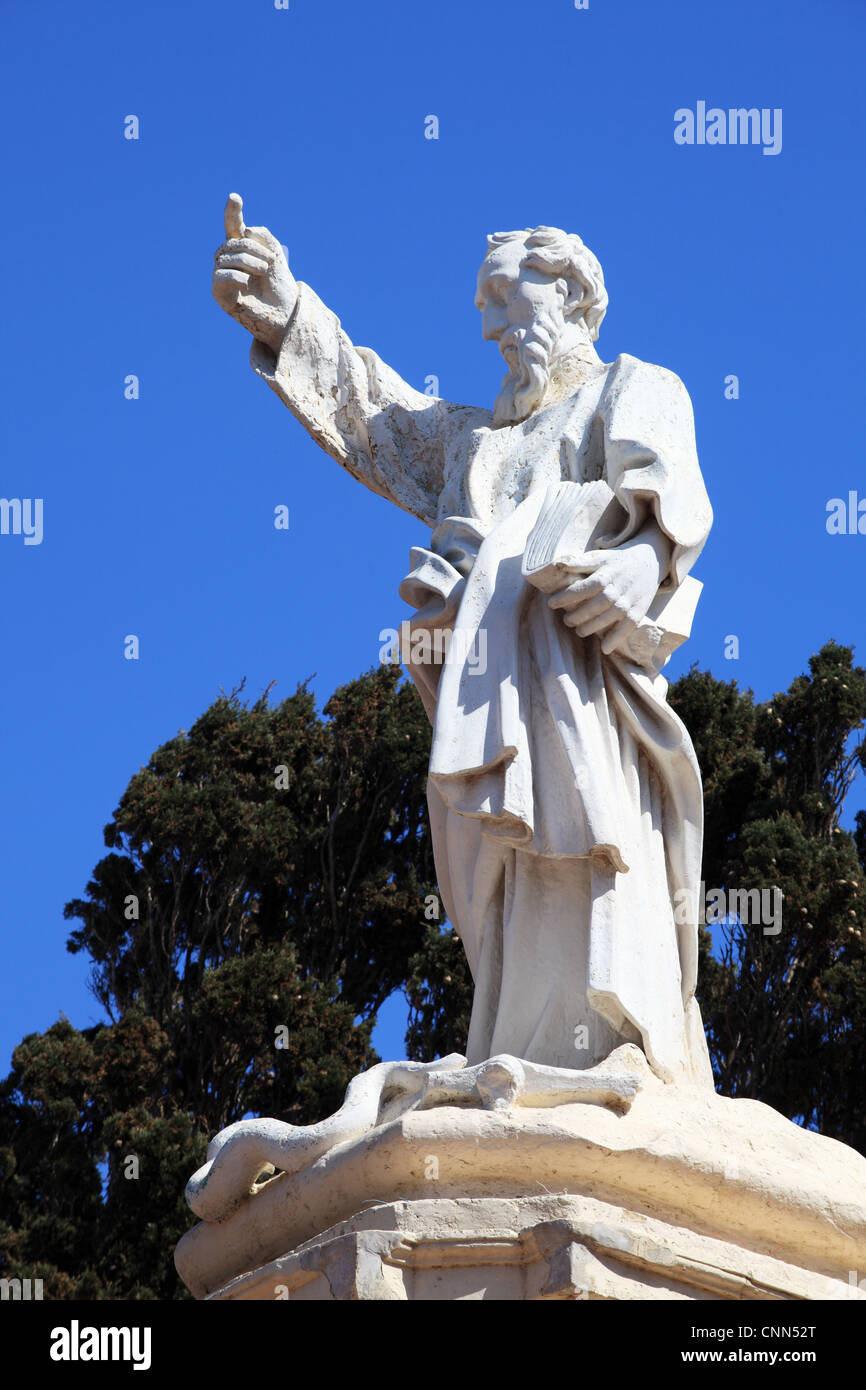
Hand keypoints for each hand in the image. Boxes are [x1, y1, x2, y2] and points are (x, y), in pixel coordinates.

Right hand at [212, 193, 297, 353]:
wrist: (285, 315)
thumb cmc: (280, 288)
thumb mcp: (276, 257)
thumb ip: (264, 237)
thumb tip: (244, 231)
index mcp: (243, 251)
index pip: (234, 228)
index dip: (233, 213)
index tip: (235, 197)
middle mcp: (229, 261)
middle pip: (233, 242)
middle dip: (254, 248)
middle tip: (271, 262)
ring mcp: (222, 277)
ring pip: (227, 257)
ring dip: (250, 263)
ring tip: (264, 273)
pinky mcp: (220, 294)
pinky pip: (221, 276)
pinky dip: (238, 277)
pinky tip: (247, 285)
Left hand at [548, 532, 667, 655]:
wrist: (650, 560)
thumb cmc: (618, 561)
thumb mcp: (600, 557)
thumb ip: (579, 562)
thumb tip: (557, 564)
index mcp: (606, 573)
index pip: (583, 587)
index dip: (566, 597)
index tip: (551, 603)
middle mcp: (618, 588)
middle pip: (595, 605)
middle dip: (578, 615)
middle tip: (566, 621)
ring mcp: (629, 600)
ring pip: (609, 617)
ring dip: (592, 627)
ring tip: (579, 631)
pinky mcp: (639, 610)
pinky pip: (628, 627)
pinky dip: (617, 638)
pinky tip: (605, 649)